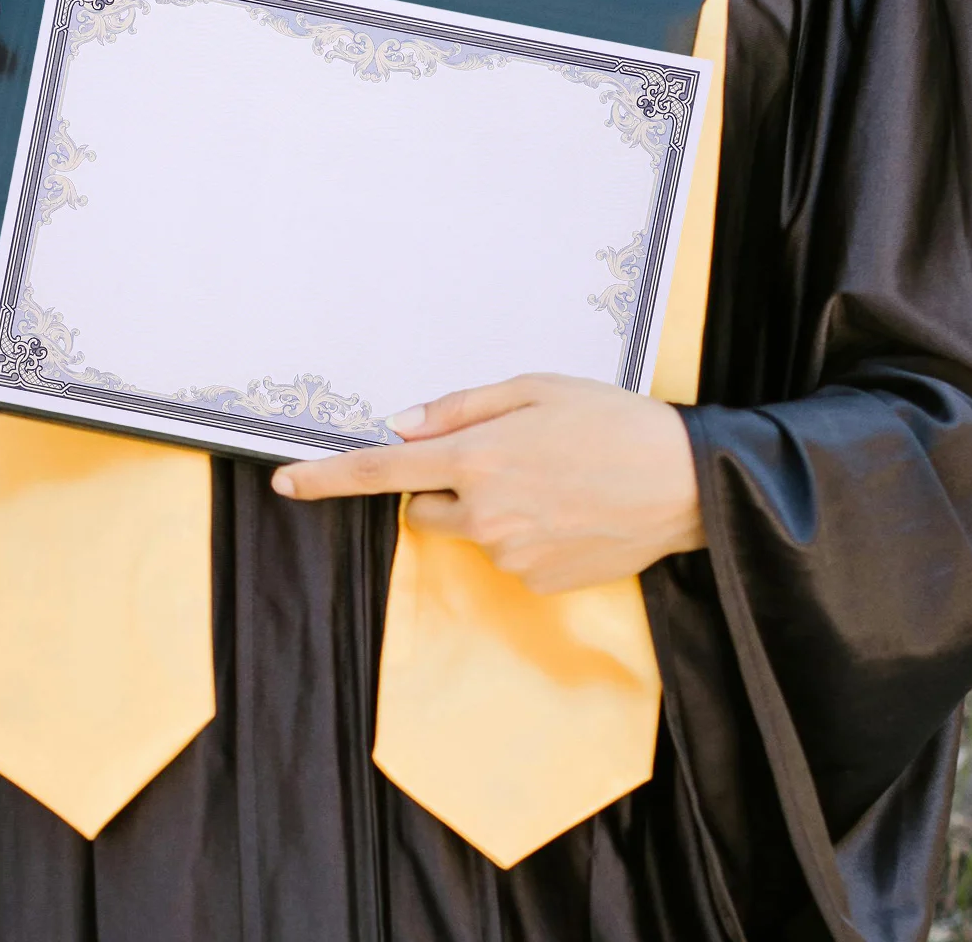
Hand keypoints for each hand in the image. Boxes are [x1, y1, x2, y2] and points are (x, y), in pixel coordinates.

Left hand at [271, 374, 704, 593]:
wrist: (688, 482)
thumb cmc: (611, 420)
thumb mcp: (534, 388)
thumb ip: (459, 408)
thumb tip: (401, 424)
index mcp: (476, 458)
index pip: (380, 472)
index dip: (325, 477)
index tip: (282, 483)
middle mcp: (485, 515)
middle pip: (423, 507)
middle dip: (441, 485)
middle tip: (500, 457)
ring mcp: (511, 556)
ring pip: (468, 532)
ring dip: (488, 509)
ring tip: (552, 481)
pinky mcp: (539, 583)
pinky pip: (508, 556)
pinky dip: (525, 535)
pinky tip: (569, 511)